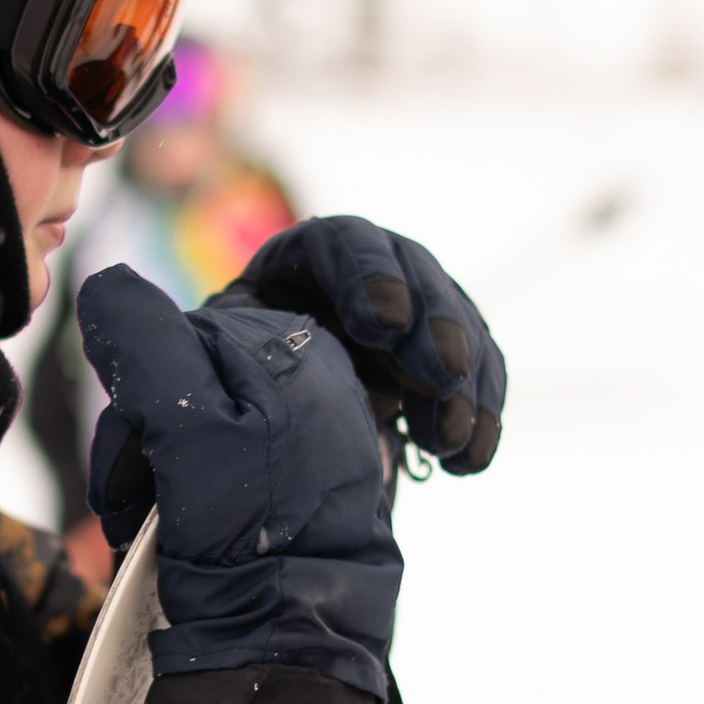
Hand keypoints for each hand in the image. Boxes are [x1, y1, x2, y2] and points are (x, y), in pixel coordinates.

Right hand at [77, 263, 397, 696]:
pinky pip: (225, 465)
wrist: (290, 640)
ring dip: (160, 477)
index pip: (171, 336)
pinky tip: (200, 537)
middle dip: (147, 441)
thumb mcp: (189, 431)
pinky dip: (196, 498)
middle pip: (182, 380)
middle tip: (154, 503)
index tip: (145, 461)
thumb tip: (107, 285)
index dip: (138, 399)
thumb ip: (147, 348)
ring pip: (194, 425)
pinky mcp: (303, 479)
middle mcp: (312, 378)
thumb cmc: (246, 538)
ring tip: (171, 529)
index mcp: (294, 348)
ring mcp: (311, 430)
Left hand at [224, 216, 503, 473]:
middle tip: (443, 377)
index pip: (344, 244)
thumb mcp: (221, 352)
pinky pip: (481, 372)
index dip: (369, 277)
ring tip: (447, 441)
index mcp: (304, 256)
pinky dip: (483, 415)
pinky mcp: (446, 352)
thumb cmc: (233, 377)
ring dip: (465, 383)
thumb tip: (242, 365)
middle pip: (417, 275)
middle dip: (436, 327)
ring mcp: (417, 307)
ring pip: (460, 324)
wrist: (269, 414)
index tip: (384, 326)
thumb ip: (227, 347)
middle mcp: (371, 269)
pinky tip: (469, 460)